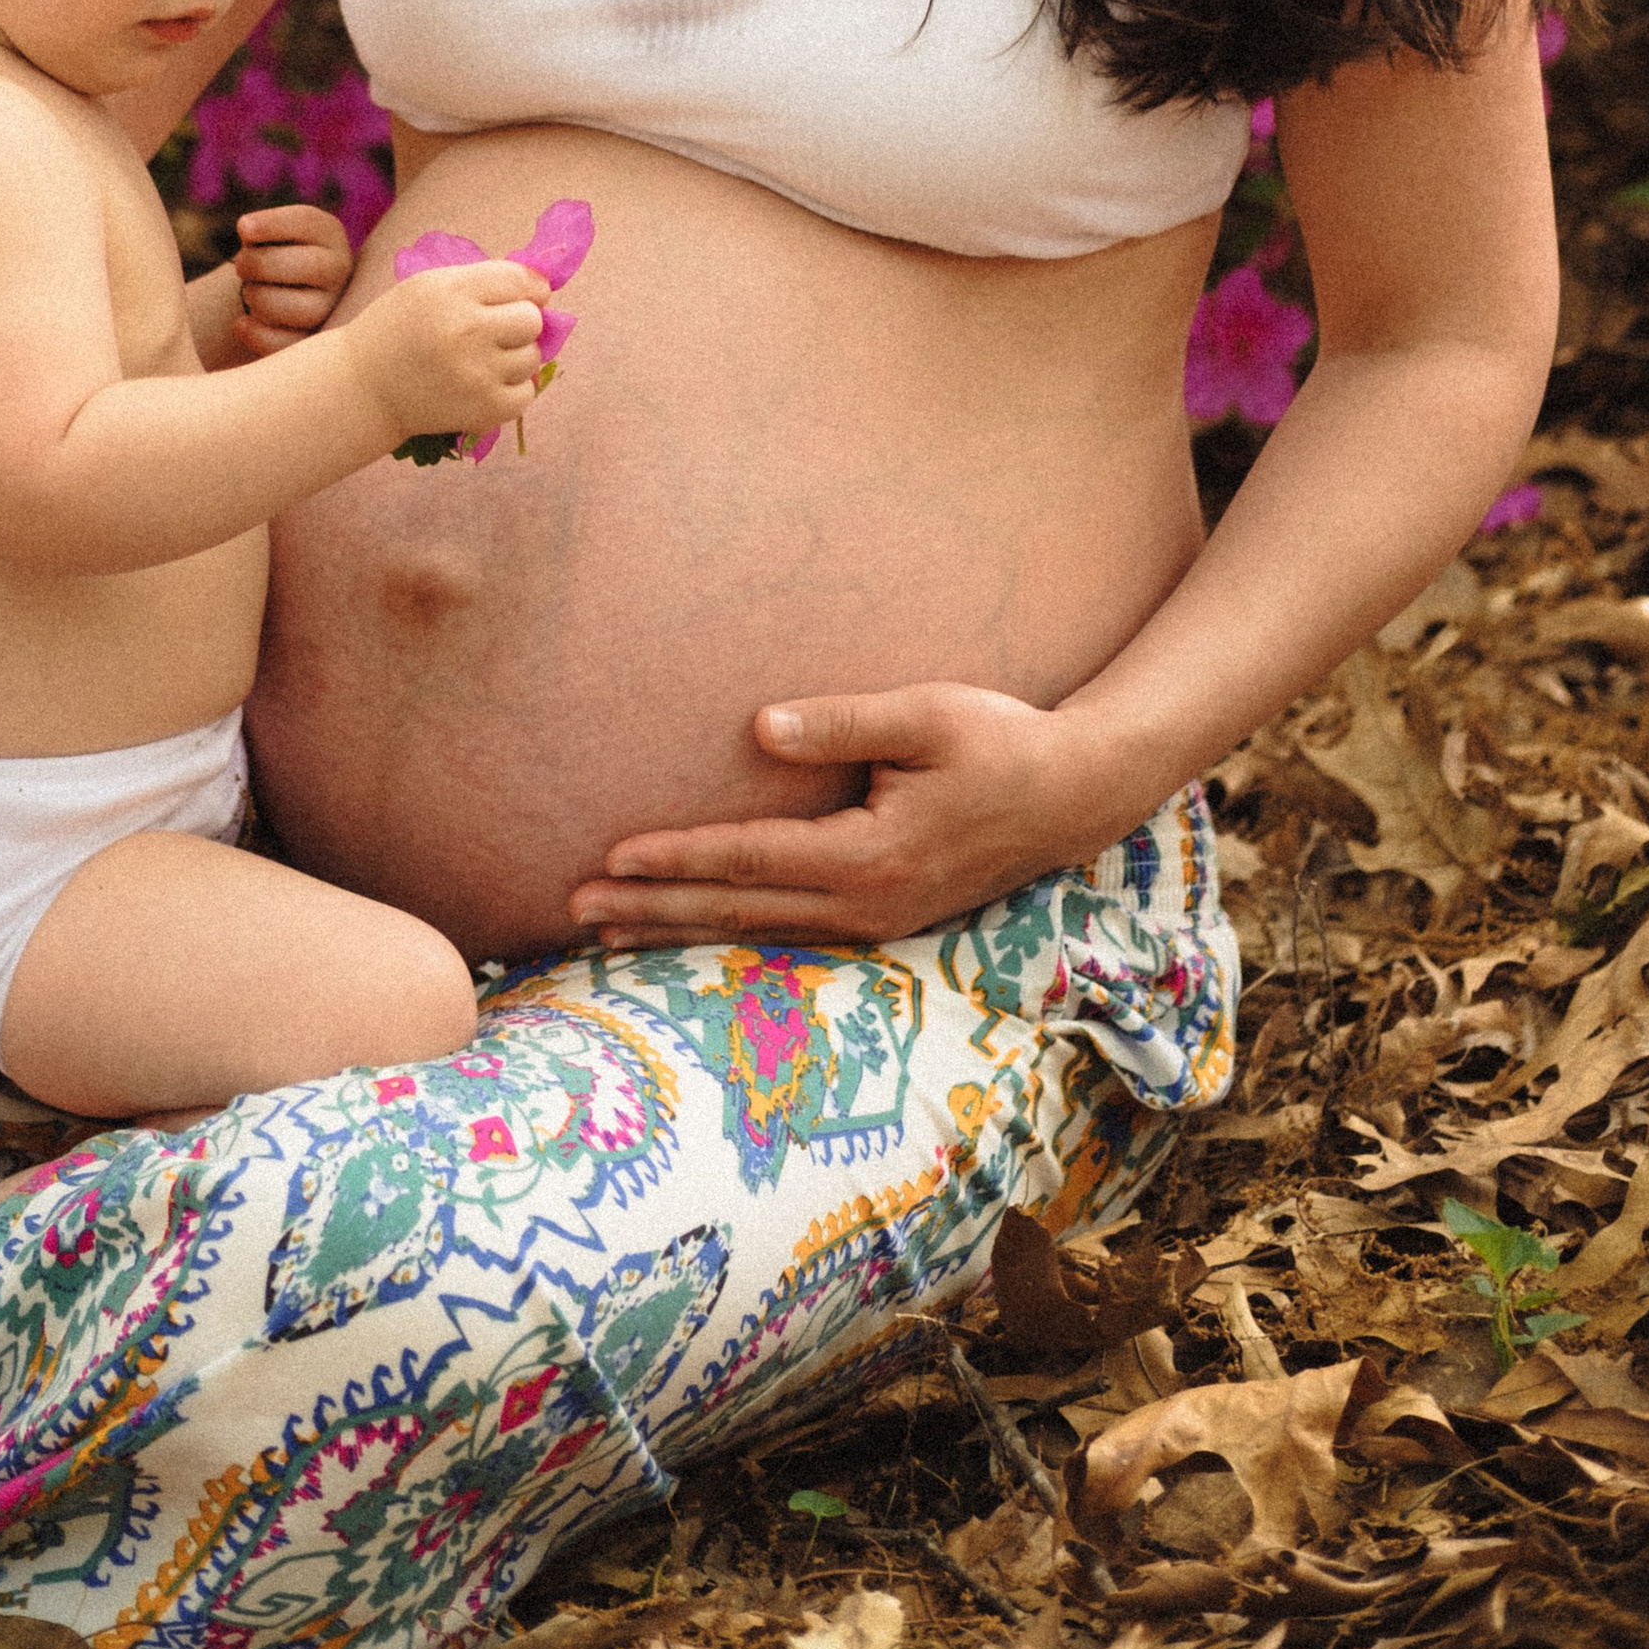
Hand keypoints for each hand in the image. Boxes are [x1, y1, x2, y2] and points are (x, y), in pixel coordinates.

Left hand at [232, 203, 353, 354]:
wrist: (281, 292)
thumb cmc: (271, 254)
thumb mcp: (270, 235)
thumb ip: (259, 232)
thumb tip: (248, 231)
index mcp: (328, 234)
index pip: (307, 222)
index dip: (272, 224)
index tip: (242, 228)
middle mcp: (340, 269)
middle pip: (308, 266)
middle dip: (261, 264)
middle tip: (242, 265)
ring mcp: (333, 307)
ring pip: (301, 309)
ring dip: (261, 299)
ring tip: (250, 292)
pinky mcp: (316, 339)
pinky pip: (289, 343)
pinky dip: (258, 334)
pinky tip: (242, 323)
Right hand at [343, 260, 544, 440]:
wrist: (363, 387)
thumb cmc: (397, 329)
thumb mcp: (428, 285)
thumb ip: (482, 280)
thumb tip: (541, 288)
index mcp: (451, 292)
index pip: (521, 280)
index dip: (528, 288)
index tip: (519, 296)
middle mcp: (468, 331)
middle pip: (532, 319)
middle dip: (519, 322)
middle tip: (493, 330)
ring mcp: (479, 374)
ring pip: (532, 356)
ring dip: (515, 356)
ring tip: (483, 359)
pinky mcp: (485, 410)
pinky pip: (527, 394)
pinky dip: (513, 389)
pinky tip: (486, 383)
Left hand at [567, 684, 1152, 947]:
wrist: (1078, 793)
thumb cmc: (1002, 741)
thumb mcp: (928, 715)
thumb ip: (842, 722)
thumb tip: (760, 727)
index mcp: (870, 855)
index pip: (750, 858)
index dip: (676, 859)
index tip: (609, 858)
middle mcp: (866, 903)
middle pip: (738, 910)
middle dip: (651, 912)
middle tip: (571, 912)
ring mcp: (877, 920)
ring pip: (757, 930)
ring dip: (679, 931)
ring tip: (605, 933)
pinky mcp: (885, 917)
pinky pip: (788, 933)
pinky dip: (729, 932)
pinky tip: (690, 931)